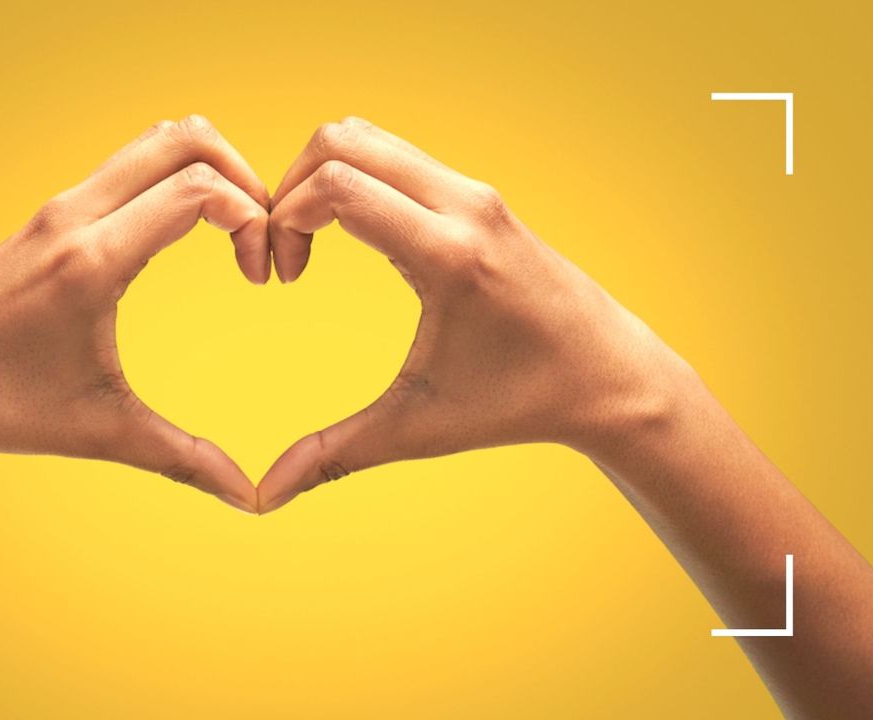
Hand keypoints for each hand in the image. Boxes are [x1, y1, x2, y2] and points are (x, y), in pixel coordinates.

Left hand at [0, 115, 267, 511]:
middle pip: (185, 138)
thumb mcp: (100, 434)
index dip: (254, 221)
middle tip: (262, 233)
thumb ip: (185, 460)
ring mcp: (59, 208)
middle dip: (244, 174)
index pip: (199, 190)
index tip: (261, 277)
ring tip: (232, 229)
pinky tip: (184, 236)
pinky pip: (128, 166)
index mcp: (91, 262)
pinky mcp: (50, 215)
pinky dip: (173, 179)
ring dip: (209, 169)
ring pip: (155, 140)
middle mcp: (74, 217)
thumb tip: (251, 499)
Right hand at [257, 117, 691, 511]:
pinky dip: (353, 177)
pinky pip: (395, 155)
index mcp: (449, 256)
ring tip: (311, 242)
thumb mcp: (418, 429)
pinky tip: (350, 236)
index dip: (284, 218)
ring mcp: (474, 192)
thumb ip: (333, 456)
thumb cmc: (518, 404)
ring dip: (320, 177)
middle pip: (342, 140)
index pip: (340, 186)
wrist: (609, 375)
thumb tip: (263, 500)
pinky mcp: (478, 194)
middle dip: (289, 187)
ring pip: (367, 136)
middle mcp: (463, 206)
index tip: (281, 276)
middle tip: (284, 252)